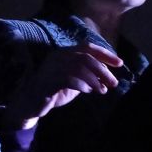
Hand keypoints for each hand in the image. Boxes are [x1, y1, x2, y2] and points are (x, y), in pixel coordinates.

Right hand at [1, 43, 122, 129]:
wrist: (31, 104)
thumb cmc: (56, 91)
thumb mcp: (77, 80)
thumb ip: (90, 75)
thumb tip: (109, 76)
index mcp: (65, 52)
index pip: (88, 47)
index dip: (105, 54)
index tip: (120, 63)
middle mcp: (58, 56)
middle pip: (86, 57)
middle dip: (103, 70)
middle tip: (113, 83)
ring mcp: (51, 67)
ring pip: (79, 67)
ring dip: (95, 79)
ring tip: (102, 90)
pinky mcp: (47, 80)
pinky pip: (69, 78)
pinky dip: (83, 85)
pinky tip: (89, 92)